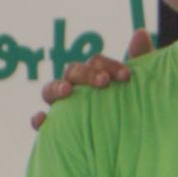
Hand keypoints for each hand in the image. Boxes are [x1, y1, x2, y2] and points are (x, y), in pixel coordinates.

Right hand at [34, 37, 149, 127]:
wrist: (126, 144)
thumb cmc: (132, 109)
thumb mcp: (140, 87)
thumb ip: (140, 60)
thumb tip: (140, 31)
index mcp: (93, 76)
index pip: (95, 63)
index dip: (109, 65)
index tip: (126, 75)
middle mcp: (75, 88)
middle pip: (72, 72)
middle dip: (86, 74)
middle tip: (103, 82)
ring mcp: (62, 106)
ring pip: (50, 91)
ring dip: (56, 88)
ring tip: (67, 91)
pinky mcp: (54, 128)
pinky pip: (40, 123)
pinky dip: (37, 119)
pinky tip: (41, 120)